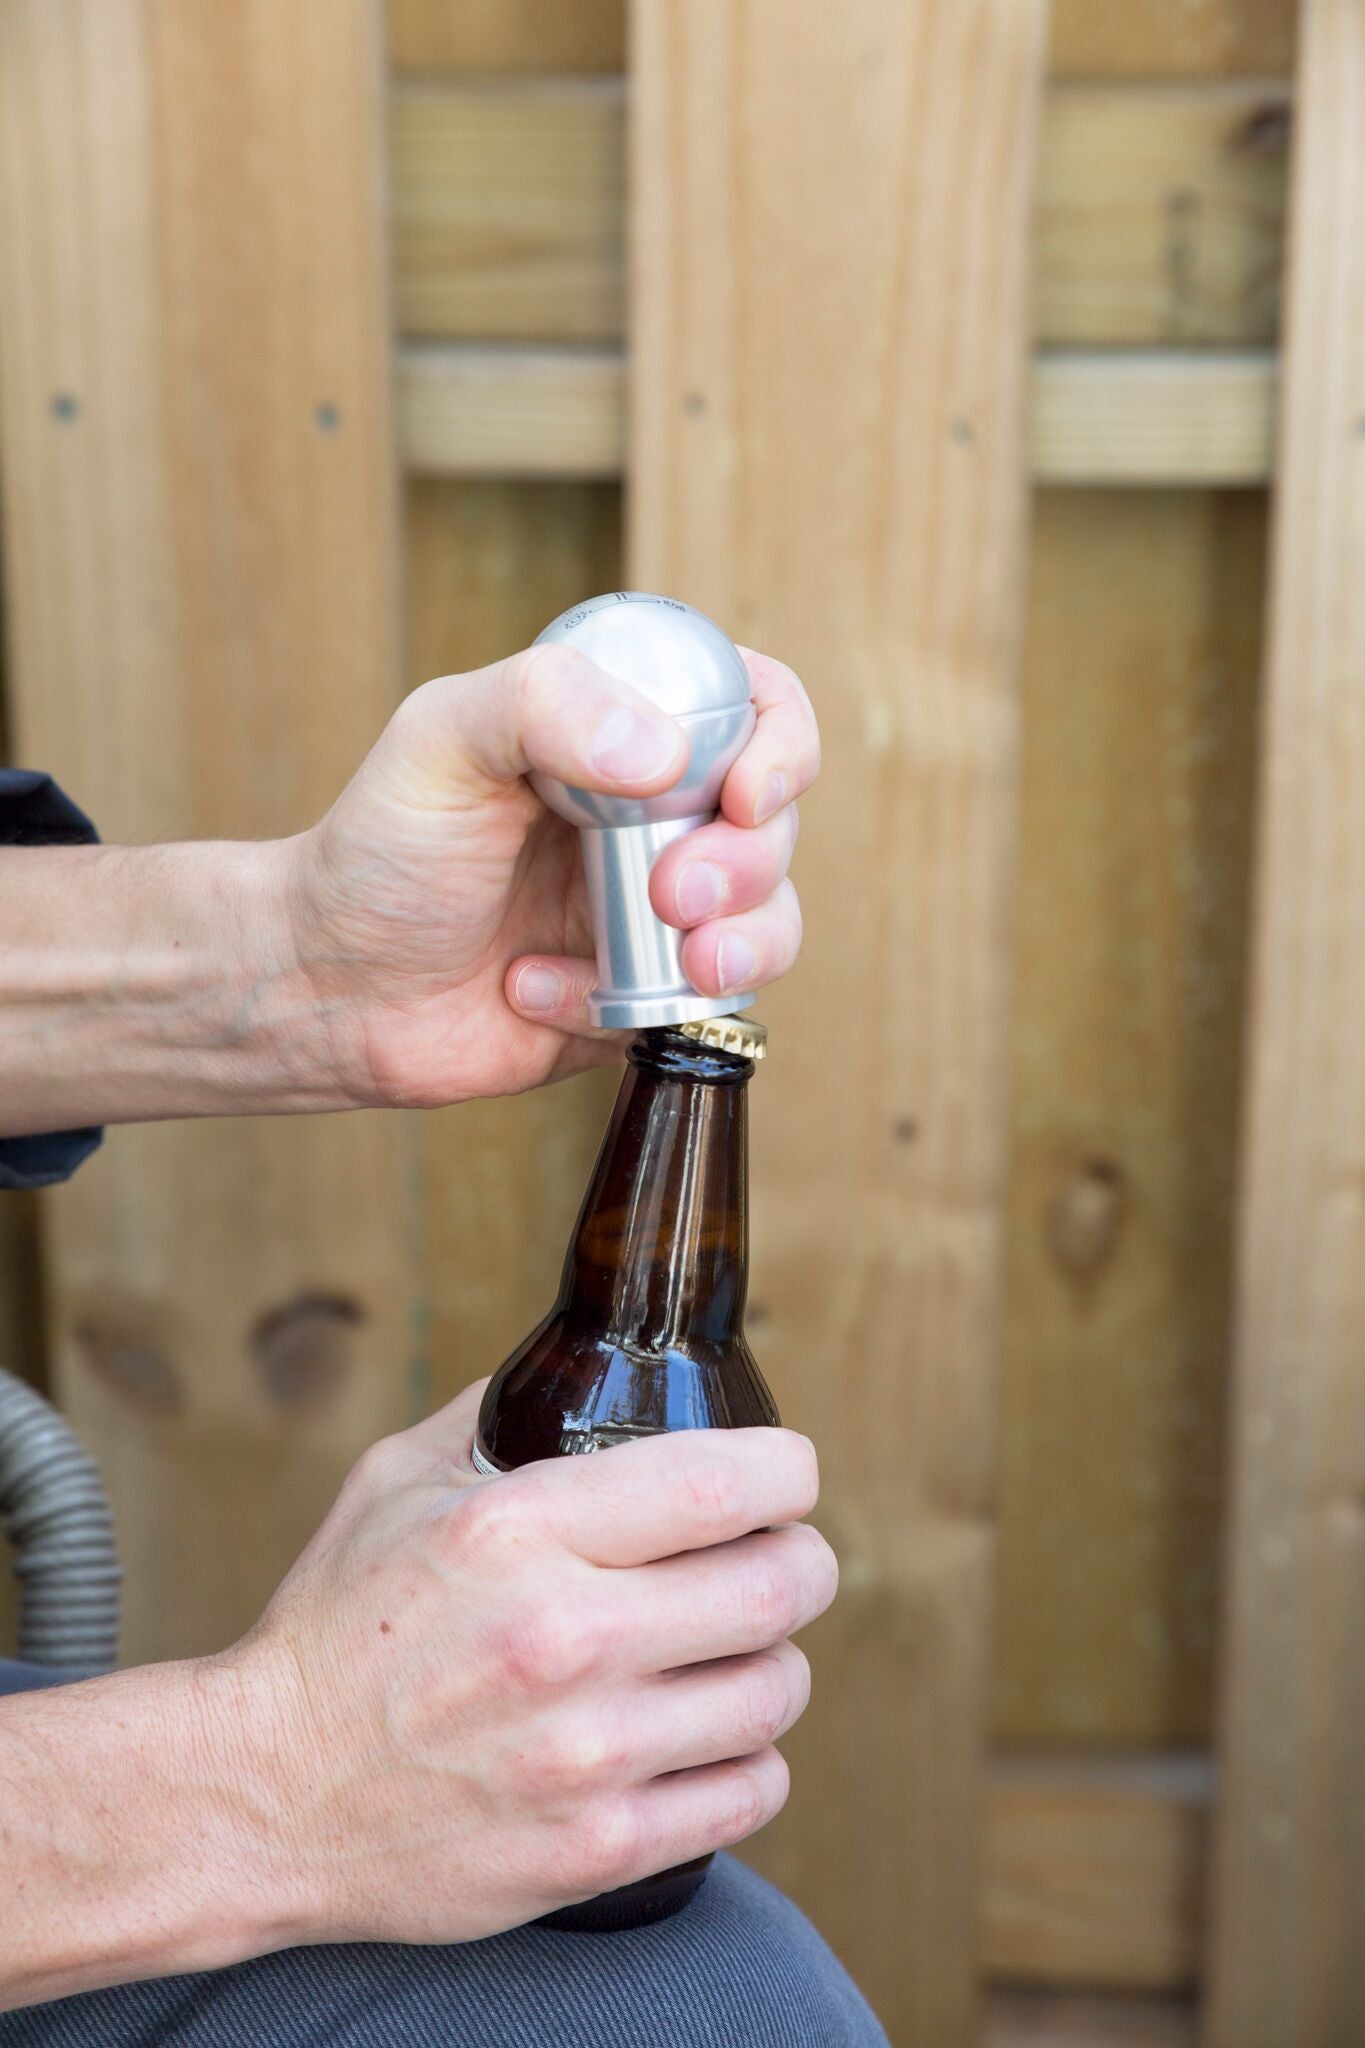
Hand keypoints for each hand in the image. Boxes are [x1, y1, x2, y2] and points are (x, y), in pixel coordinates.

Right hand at [226, 1383, 836, 1943]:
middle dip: (802, 1562)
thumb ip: (500, 1417)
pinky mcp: (594, 1850)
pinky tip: (707, 1735)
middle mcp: (562, 1637)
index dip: (787, 1471)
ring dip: (774, 1663)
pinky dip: (751, 1758)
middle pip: (778, 1586)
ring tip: (736, 1653)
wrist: (260, 1796)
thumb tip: (586, 1368)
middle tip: (785, 1560)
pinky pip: (749, 1792)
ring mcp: (584, 1754)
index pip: (723, 1485)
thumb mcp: (395, 1482)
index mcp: (519, 1530)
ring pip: (776, 1691)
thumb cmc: (333, 1628)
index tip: (786, 1475)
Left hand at [287, 641, 817, 1106]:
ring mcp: (659, 913)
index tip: (744, 798)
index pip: (757, 708)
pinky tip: (532, 989)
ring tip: (675, 965)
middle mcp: (658, 818)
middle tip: (671, 895)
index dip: (781, 748)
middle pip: (776, 827)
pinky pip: (697, 1011)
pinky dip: (625, 1006)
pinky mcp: (647, 1000)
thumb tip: (668, 754)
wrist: (327, 988)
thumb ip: (546, 703)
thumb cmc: (377, 851)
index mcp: (623, 732)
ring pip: (771, 924)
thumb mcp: (443, 738)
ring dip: (742, 945)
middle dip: (748, 866)